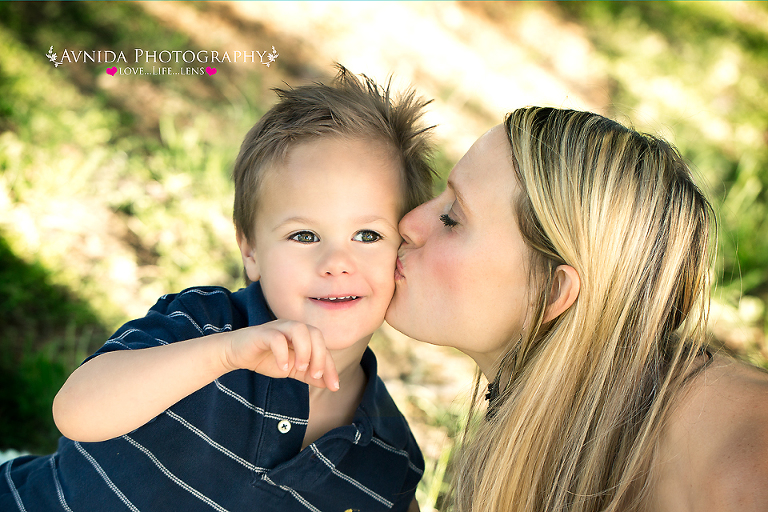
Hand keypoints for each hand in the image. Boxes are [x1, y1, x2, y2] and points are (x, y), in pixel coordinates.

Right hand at [222, 320, 338, 390]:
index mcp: (302, 335)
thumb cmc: (266, 358)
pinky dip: (282, 353)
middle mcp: (292, 328)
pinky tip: (282, 368)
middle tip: (315, 376)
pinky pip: (276, 338)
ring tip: (300, 368)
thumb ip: (309, 374)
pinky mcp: (261, 333)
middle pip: (315, 333)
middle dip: (319, 356)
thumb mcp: (291, 369)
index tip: (334, 386)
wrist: (236, 354)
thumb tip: (329, 384)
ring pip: (299, 329)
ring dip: (304, 350)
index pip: (323, 347)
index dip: (330, 366)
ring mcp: (277, 328)